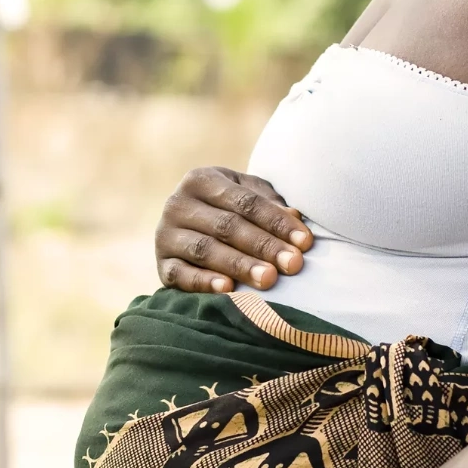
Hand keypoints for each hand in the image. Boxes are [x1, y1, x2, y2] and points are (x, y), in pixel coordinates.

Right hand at [155, 167, 311, 293]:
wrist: (190, 231)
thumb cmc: (230, 212)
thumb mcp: (249, 199)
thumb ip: (271, 205)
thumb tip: (296, 217)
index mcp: (202, 179)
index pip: (246, 202)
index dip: (277, 222)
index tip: (305, 242)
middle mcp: (178, 203)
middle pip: (227, 226)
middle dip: (264, 246)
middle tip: (292, 264)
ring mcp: (166, 235)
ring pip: (206, 250)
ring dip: (240, 265)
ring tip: (269, 279)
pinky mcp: (162, 264)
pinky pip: (181, 274)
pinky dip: (203, 282)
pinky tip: (227, 288)